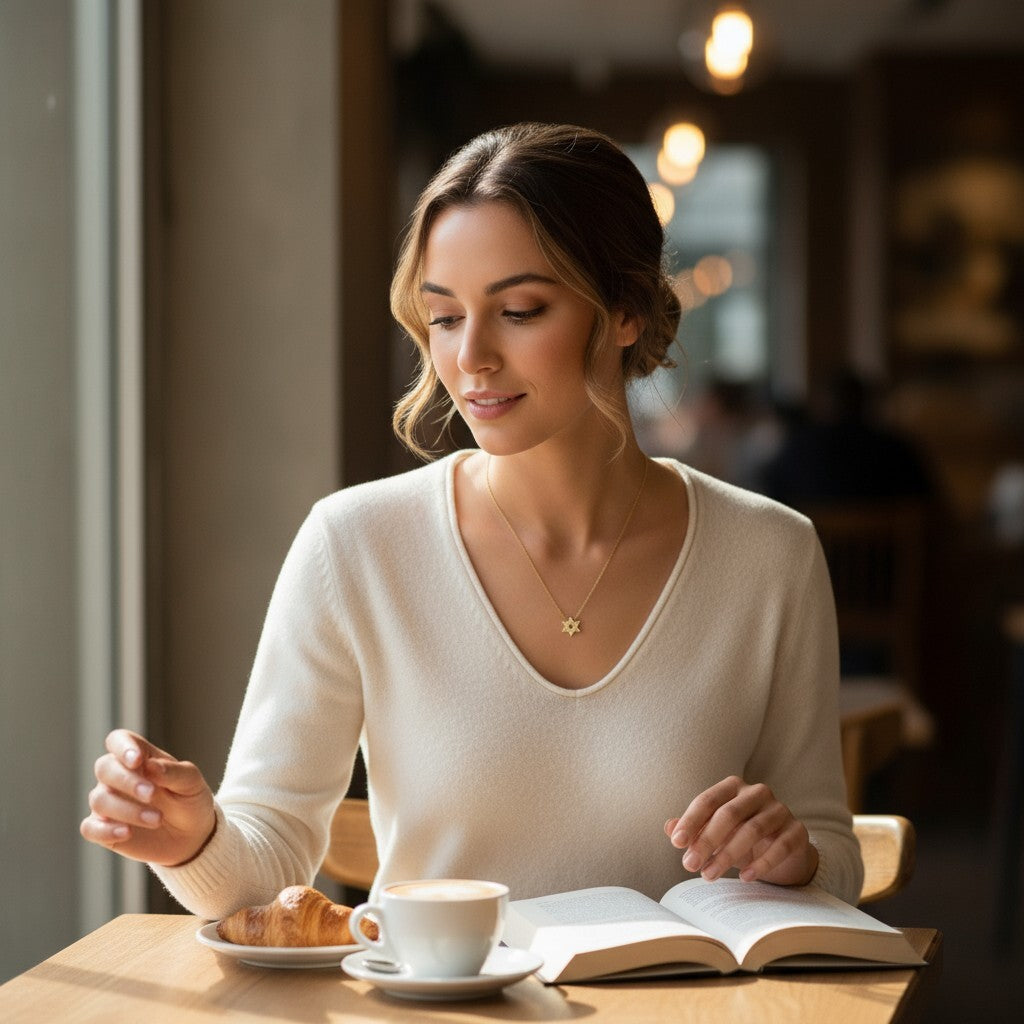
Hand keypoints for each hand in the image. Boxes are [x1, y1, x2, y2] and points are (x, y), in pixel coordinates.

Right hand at [81, 729, 216, 866]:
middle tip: (152, 794)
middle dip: (127, 780)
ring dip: (127, 810)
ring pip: (100, 799)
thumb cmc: (189, 800)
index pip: (119, 740)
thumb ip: (173, 772)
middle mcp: (118, 776)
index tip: (137, 760)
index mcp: (140, 757)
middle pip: (105, 768)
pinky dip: (105, 830)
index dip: (123, 747)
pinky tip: (126, 833)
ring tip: (157, 819)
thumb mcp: (191, 783)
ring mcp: (109, 803)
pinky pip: (90, 828)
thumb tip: (150, 765)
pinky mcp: (103, 829)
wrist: (191, 835)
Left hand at [664, 776, 817, 886]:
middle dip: (706, 841)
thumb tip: (669, 828)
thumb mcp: (715, 832)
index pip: (708, 800)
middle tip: (689, 865)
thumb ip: (694, 829)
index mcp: (733, 786)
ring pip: (753, 830)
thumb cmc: (742, 836)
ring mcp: (780, 810)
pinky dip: (761, 863)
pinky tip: (745, 877)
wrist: (784, 852)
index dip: (691, 821)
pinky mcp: (797, 830)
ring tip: (709, 875)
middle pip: (729, 814)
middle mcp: (757, 792)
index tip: (676, 843)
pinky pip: (780, 846)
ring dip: (728, 855)